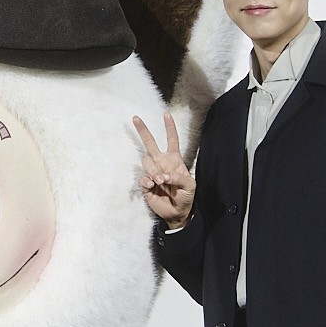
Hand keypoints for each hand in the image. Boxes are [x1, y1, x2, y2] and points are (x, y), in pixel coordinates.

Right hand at [132, 111, 195, 226]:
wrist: (178, 212)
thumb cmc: (186, 196)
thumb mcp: (190, 186)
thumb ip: (179, 177)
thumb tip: (163, 175)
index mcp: (174, 160)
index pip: (172, 140)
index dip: (169, 127)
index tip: (166, 114)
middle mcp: (161, 163)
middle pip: (150, 143)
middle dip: (143, 131)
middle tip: (135, 118)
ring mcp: (153, 172)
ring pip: (146, 161)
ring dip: (154, 171)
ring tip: (161, 182)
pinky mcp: (146, 184)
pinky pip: (142, 177)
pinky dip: (147, 181)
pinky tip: (153, 186)